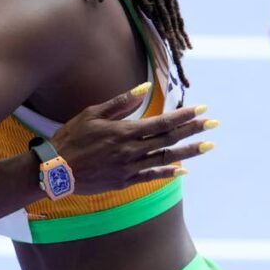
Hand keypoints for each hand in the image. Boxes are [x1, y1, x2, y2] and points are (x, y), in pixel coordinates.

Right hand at [50, 84, 215, 194]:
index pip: (162, 122)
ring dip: (189, 152)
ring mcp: (130, 168)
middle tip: (214, 124)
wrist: (56, 171)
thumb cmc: (71, 138)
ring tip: (208, 146)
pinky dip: (169, 173)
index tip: (201, 109)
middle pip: (169, 139)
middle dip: (193, 130)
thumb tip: (144, 89)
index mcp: (124, 131)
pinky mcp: (125, 181)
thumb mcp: (92, 114)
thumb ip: (121, 103)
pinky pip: (152, 176)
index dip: (183, 115)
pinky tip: (183, 171)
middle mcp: (131, 150)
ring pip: (166, 158)